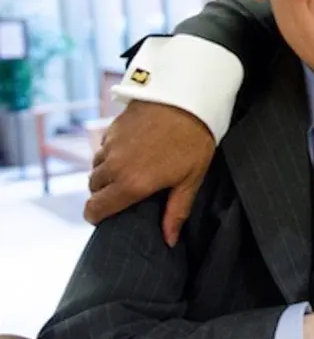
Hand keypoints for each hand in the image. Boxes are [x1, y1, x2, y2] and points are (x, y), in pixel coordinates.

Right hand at [85, 100, 214, 246]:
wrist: (187, 98)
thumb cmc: (193, 140)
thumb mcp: (191, 179)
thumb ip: (176, 211)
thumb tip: (169, 241)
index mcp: (131, 184)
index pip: (95, 210)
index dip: (96, 217)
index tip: (105, 218)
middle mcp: (114, 167)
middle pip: (94, 189)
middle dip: (104, 194)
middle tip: (124, 194)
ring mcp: (111, 146)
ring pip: (96, 168)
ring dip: (106, 173)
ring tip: (129, 172)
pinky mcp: (112, 129)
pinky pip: (103, 148)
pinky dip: (110, 154)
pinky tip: (131, 151)